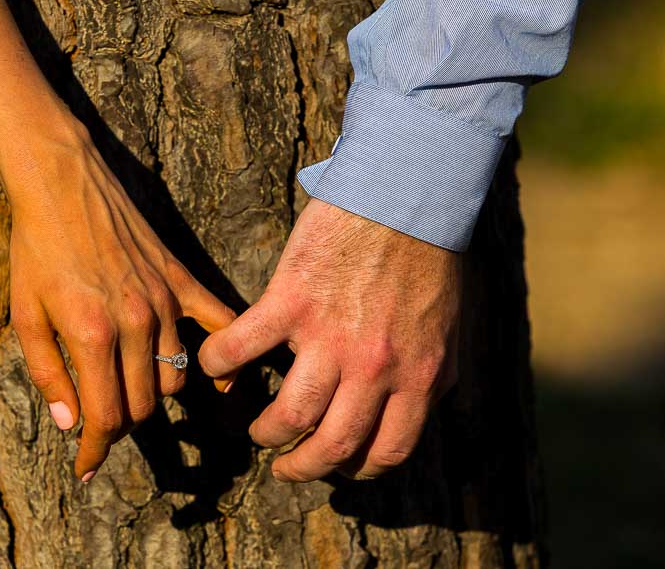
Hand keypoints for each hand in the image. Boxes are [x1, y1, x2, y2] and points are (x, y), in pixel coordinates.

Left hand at [0, 109, 235, 481]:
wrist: (63, 184)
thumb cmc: (35, 249)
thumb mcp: (24, 315)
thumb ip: (47, 374)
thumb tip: (69, 425)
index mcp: (93, 335)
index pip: (106, 418)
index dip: (94, 452)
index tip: (85, 470)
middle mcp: (136, 324)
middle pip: (143, 406)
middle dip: (119, 425)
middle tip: (98, 424)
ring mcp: (165, 302)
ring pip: (174, 379)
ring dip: (152, 397)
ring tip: (129, 392)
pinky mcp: (181, 281)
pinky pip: (220, 326)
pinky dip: (226, 360)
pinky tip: (225, 384)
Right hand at [198, 199, 459, 480]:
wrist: (405, 193)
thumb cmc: (428, 257)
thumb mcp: (448, 330)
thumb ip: (431, 375)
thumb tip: (423, 409)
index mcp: (416, 376)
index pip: (386, 452)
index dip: (357, 470)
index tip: (338, 467)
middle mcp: (374, 368)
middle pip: (332, 447)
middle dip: (303, 468)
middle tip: (285, 466)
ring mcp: (329, 336)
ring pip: (289, 414)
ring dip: (267, 432)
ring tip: (257, 430)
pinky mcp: (290, 300)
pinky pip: (241, 348)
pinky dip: (220, 365)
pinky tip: (216, 370)